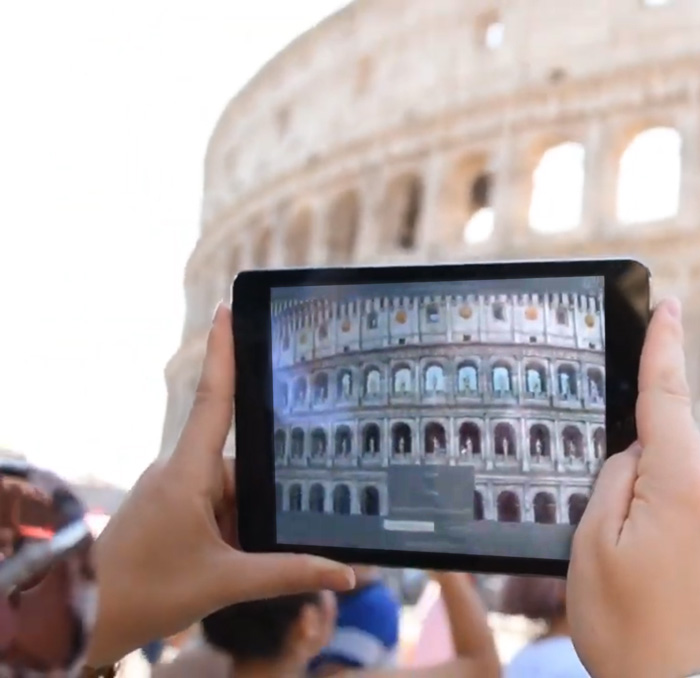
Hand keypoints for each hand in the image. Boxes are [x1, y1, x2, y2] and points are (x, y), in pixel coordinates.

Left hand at [86, 306, 354, 665]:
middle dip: (269, 496)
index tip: (227, 308)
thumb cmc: (144, 593)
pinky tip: (241, 562)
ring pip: (234, 492)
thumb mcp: (225, 582)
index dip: (223, 351)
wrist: (85, 618)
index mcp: (187, 472)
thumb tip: (346, 572)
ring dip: (250, 524)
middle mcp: (180, 473)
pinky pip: (219, 509)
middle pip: (244, 463)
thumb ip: (289, 573)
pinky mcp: (172, 512)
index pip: (212, 398)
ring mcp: (175, 492)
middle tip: (282, 526)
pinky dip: (237, 533)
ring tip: (245, 561)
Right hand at [567, 298, 699, 677]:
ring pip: (690, 481)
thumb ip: (613, 481)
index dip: (662, 345)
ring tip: (636, 567)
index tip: (668, 305)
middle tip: (612, 529)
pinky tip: (661, 577)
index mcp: (683, 481)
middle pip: (676, 445)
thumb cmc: (631, 628)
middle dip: (643, 464)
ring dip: (661, 499)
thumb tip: (636, 454)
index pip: (669, 395)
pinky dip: (681, 526)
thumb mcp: (592, 547)